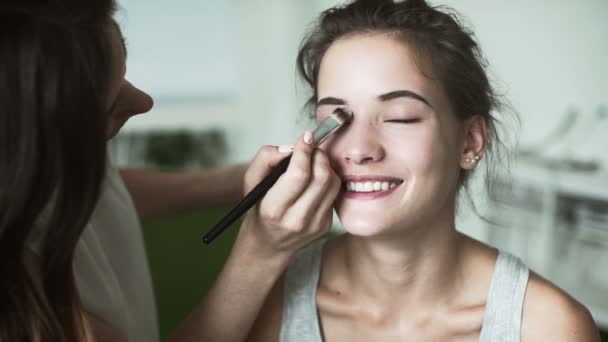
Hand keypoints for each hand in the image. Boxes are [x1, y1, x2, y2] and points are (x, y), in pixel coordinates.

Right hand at [238, 131, 341, 257]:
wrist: (268, 244)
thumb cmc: (259, 206)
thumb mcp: (250, 181)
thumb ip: (266, 158)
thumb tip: (291, 148)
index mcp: (274, 209)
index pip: (299, 175)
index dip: (305, 151)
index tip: (305, 137)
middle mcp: (296, 220)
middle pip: (321, 177)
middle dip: (319, 156)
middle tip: (311, 148)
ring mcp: (314, 225)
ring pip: (333, 184)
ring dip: (326, 166)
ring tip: (314, 162)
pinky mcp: (326, 226)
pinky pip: (334, 194)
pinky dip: (328, 180)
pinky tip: (316, 179)